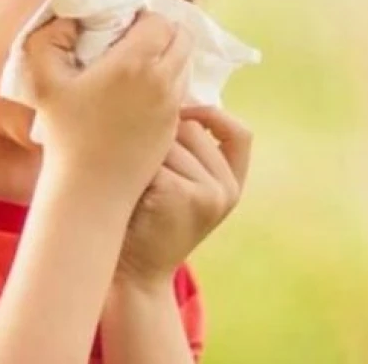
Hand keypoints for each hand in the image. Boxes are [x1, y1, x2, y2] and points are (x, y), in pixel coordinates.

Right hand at [24, 11, 191, 195]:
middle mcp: (162, 80)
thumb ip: (48, 39)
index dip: (144, 17)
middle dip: (164, 33)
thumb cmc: (64, 133)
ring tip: (139, 65)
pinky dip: (168, 83)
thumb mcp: (43, 81)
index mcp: (135, 62)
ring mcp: (172, 105)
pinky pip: (181, 92)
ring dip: (169, 57)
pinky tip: (142, 92)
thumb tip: (68, 17)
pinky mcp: (174, 126)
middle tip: (138, 39)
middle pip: (183, 38)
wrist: (91, 188)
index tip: (124, 25)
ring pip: (185, 64)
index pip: (160, 20)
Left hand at [114, 106, 252, 287]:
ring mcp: (208, 193)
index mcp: (233, 184)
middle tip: (138, 164)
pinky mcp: (181, 194)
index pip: (240, 134)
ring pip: (169, 140)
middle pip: (193, 128)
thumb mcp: (184, 189)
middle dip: (162, 136)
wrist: (134, 274)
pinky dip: (134, 167)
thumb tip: (174, 94)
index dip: (213, 114)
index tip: (184, 110)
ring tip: (132, 181)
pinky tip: (127, 190)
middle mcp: (226, 189)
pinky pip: (153, 157)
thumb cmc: (149, 222)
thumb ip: (192, 153)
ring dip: (143, 152)